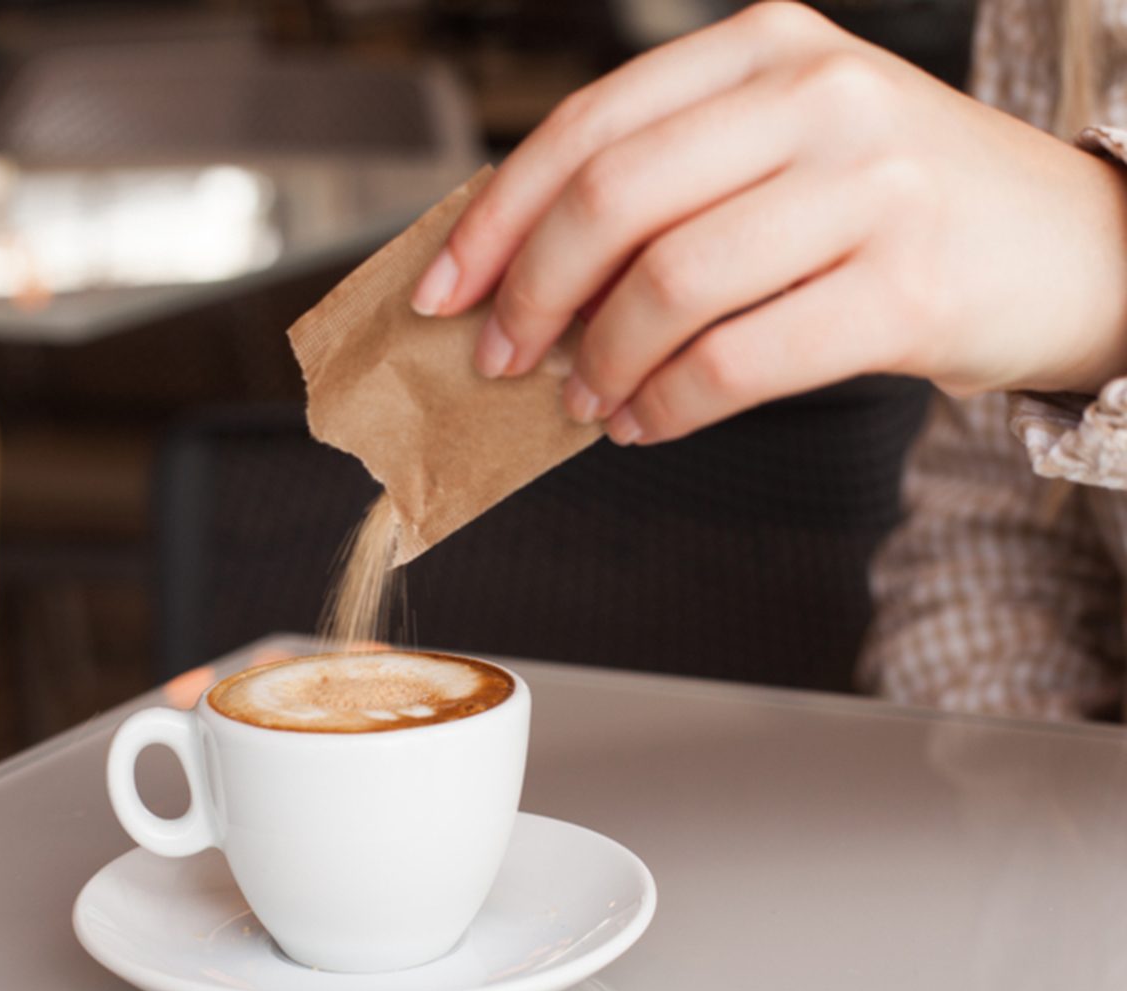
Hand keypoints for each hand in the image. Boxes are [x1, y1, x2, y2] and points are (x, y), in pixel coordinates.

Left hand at [410, 2, 1126, 444]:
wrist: (1067, 244)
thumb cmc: (896, 211)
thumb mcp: (783, 157)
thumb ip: (669, 195)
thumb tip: (528, 281)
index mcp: (766, 51)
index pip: (589, 128)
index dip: (496, 218)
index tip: (443, 291)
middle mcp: (817, 98)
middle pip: (613, 200)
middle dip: (532, 296)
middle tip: (503, 359)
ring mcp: (868, 187)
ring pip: (670, 285)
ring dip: (601, 363)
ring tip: (586, 403)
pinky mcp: (904, 286)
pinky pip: (737, 360)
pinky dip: (670, 405)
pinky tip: (649, 423)